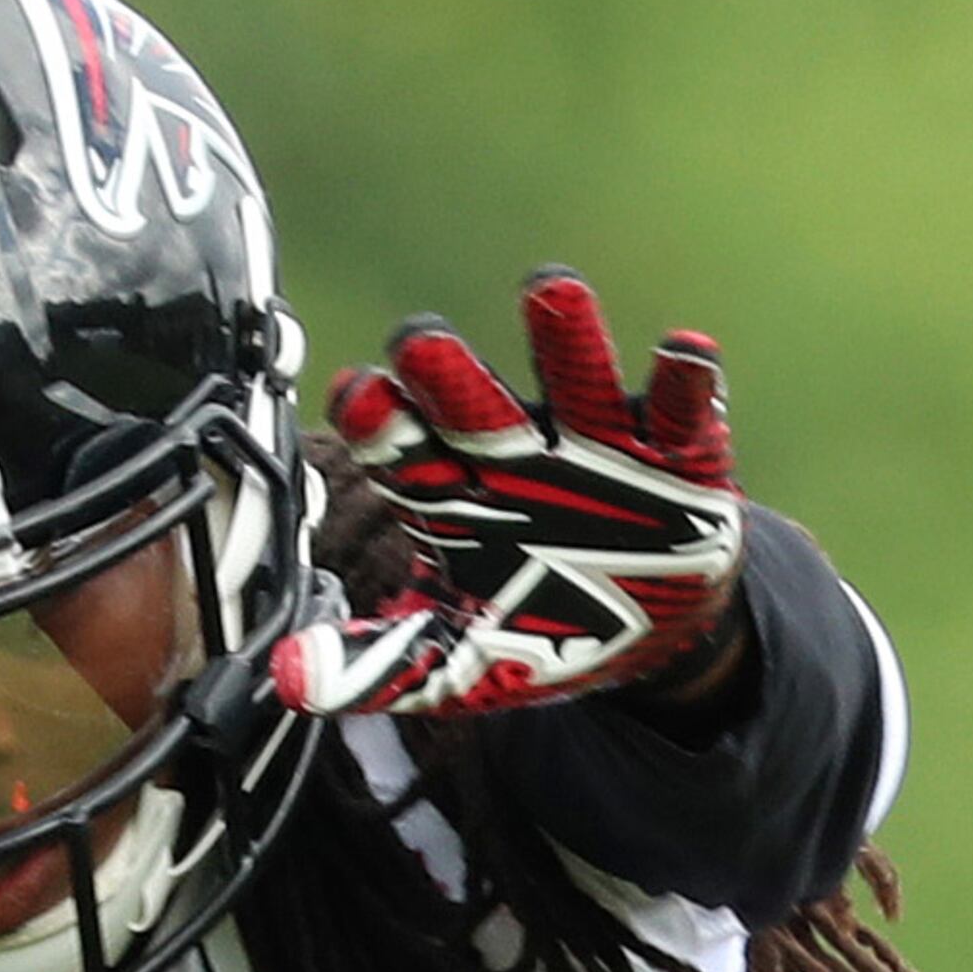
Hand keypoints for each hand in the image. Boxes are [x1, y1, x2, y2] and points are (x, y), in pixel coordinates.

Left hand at [276, 266, 746, 717]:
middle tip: (420, 341)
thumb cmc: (541, 630)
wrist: (649, 640)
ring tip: (552, 291)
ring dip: (566, 339)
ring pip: (577, 381)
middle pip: (474, 404)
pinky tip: (683, 352)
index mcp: (455, 495)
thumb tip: (286, 681)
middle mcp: (519, 453)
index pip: (403, 449)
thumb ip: (379, 669)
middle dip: (448, 372)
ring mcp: (600, 446)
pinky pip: (684, 412)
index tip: (358, 395)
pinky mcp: (678, 456)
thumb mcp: (458, 664)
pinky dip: (686, 383)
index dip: (379, 422)